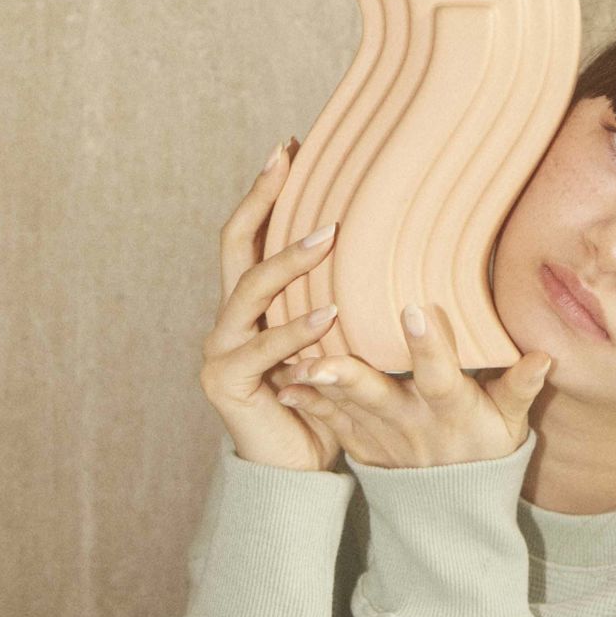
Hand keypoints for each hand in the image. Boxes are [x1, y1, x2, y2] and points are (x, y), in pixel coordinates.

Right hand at [199, 138, 345, 471]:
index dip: (265, 189)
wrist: (295, 471)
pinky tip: (330, 313)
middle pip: (235, 244)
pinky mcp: (227, 384)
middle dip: (260, 198)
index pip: (251, 232)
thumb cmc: (322, 398)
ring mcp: (221, 350)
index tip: (289, 145)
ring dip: (288, 260)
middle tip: (287, 159)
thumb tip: (394, 242)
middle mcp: (228, 318)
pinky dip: (296, 329)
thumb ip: (343, 294)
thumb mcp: (334, 338)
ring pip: (249, 291)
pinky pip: (264, 348)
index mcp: (250, 303)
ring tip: (328, 234)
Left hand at [272, 299, 552, 468]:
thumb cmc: (487, 449)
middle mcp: (411, 422)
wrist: (451, 512)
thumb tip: (544, 355)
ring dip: (319, 387)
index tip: (415, 309)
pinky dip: (309, 403)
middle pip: (378, 397)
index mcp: (451, 409)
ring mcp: (381, 436)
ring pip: (346, 408)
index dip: (430, 348)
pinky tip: (285, 381)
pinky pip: (330, 422)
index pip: (441, 377)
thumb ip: (520, 389)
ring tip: (293, 363)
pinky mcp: (359, 444)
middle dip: (352, 376)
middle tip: (324, 357)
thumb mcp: (511, 424)